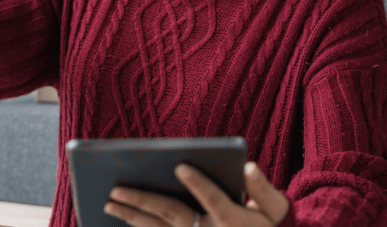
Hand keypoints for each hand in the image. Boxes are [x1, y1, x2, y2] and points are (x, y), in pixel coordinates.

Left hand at [104, 162, 288, 226]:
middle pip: (174, 216)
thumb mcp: (276, 209)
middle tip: (116, 188)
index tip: (180, 166)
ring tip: (110, 203)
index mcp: (234, 219)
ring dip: (133, 217)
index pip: (215, 200)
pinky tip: (122, 218)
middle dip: (144, 200)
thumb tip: (249, 167)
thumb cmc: (271, 226)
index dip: (199, 184)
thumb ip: (262, 189)